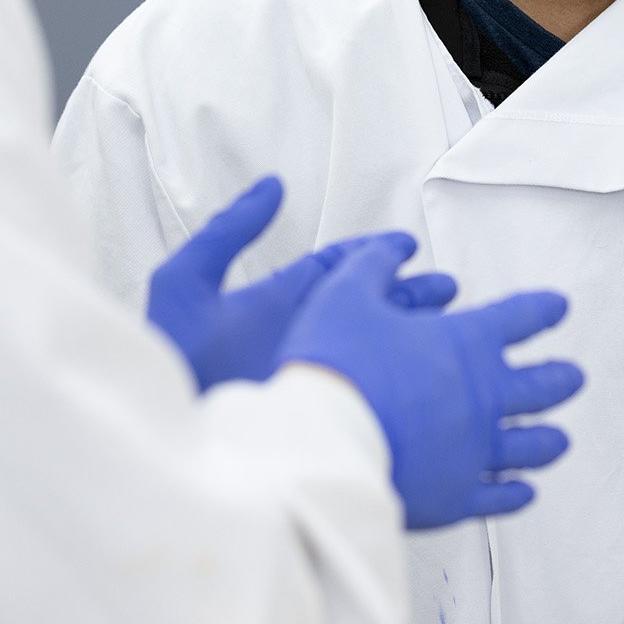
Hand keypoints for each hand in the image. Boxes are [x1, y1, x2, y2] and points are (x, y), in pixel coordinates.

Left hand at [146, 176, 457, 392]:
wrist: (172, 438)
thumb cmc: (173, 363)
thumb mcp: (187, 282)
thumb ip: (228, 231)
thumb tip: (271, 185)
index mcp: (278, 302)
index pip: (336, 270)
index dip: (372, 254)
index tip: (406, 245)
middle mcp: (304, 335)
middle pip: (369, 305)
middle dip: (410, 292)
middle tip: (448, 286)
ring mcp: (319, 373)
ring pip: (380, 341)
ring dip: (416, 327)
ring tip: (451, 314)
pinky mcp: (331, 409)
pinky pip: (378, 384)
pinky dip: (407, 370)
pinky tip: (434, 363)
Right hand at [281, 238, 584, 529]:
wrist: (322, 442)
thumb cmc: (334, 364)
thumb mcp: (346, 295)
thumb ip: (374, 265)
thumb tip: (395, 247)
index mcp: (466, 344)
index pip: (520, 317)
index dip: (543, 309)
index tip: (558, 307)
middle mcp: (484, 397)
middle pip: (541, 386)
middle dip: (560, 378)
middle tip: (573, 377)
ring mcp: (475, 450)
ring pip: (530, 447)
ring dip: (548, 440)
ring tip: (561, 439)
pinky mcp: (456, 495)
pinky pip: (498, 497)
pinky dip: (515, 494)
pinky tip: (524, 493)